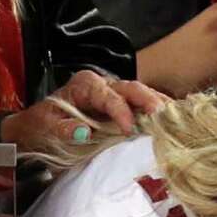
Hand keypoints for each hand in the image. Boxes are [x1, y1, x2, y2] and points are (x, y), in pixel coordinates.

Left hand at [0, 70, 164, 151]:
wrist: (40, 126)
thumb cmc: (44, 125)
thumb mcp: (46, 127)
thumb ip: (63, 129)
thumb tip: (82, 132)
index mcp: (85, 85)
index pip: (108, 96)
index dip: (120, 112)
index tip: (128, 130)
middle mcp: (103, 85)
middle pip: (130, 88)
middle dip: (148, 100)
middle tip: (162, 115)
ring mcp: (114, 94)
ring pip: (140, 95)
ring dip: (158, 105)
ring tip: (176, 117)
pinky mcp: (121, 107)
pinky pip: (141, 106)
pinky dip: (156, 112)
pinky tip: (171, 120)